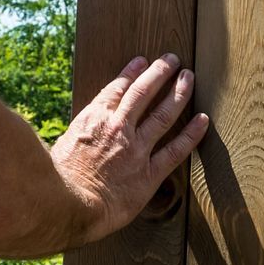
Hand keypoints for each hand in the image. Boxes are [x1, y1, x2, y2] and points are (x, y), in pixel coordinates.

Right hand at [49, 53, 208, 246]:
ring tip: (189, 77)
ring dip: (178, 93)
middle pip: (143, 93)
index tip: (142, 61)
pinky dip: (191, 134)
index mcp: (94, 118)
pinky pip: (175, 150)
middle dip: (159, 73)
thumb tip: (82, 131)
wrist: (70, 204)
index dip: (131, 73)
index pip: (117, 88)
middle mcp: (118, 127)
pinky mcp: (149, 173)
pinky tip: (202, 120)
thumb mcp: (63, 143)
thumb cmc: (61, 178)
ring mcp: (136, 149)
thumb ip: (80, 133)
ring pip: (163, 114)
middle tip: (172, 60)